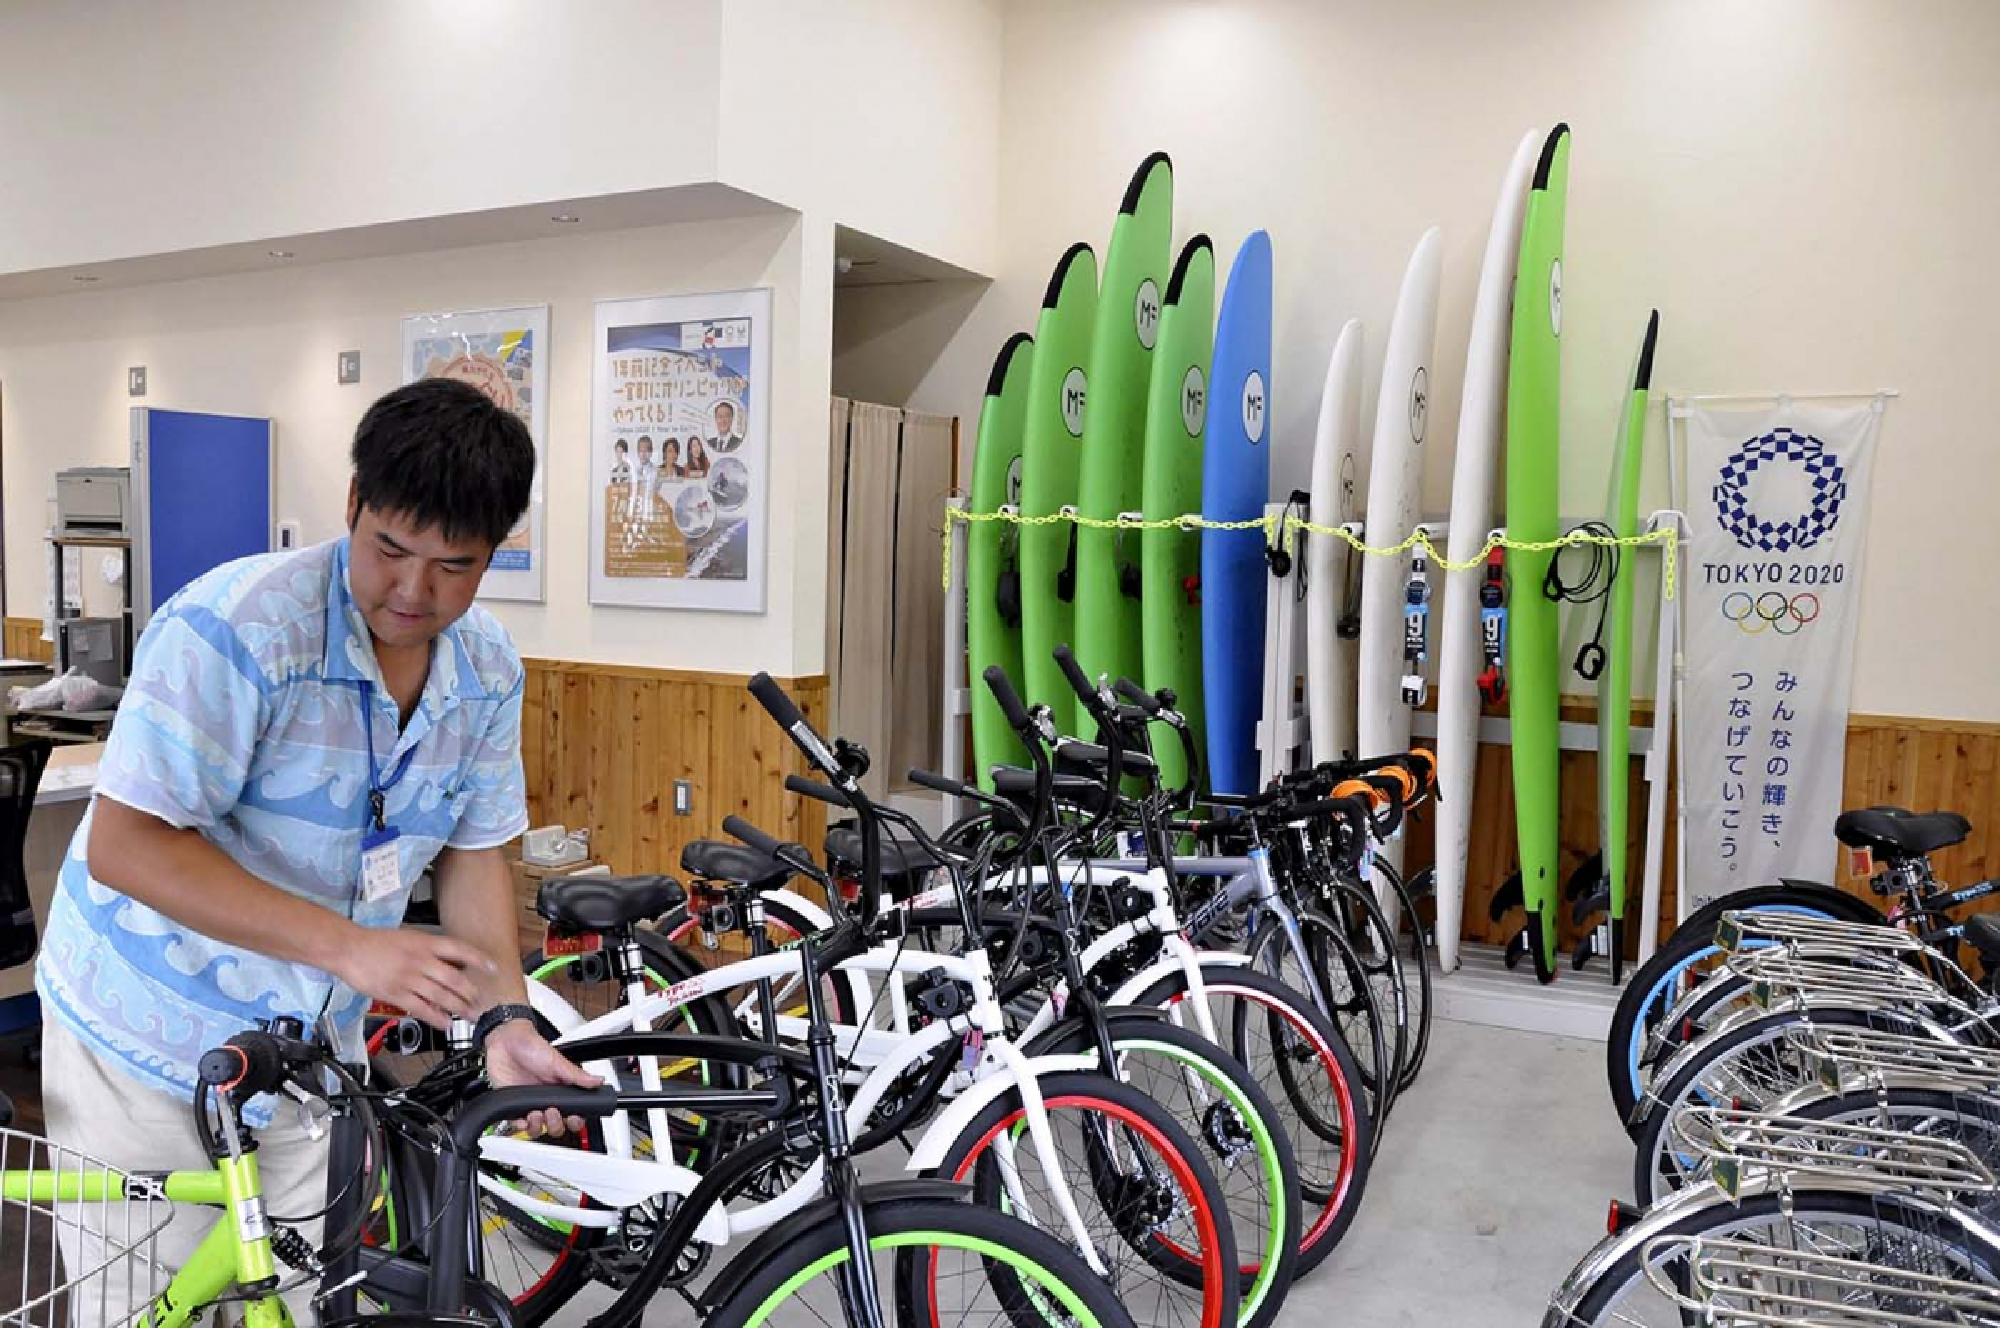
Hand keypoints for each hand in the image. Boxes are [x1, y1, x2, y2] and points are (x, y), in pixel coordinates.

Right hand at [328, 927, 495, 1028]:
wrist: (349, 949)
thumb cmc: (378, 942)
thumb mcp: (410, 937)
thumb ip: (430, 949)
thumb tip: (453, 961)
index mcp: (425, 943)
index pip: (459, 950)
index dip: (478, 959)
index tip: (492, 967)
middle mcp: (420, 960)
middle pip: (453, 977)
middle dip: (470, 991)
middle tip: (480, 1000)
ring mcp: (408, 978)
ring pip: (440, 995)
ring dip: (458, 1007)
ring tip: (469, 1015)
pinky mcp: (396, 994)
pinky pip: (420, 1008)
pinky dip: (436, 1017)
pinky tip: (446, 1023)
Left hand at [485, 1020, 604, 1138]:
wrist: (505, 1042)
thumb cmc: (531, 1047)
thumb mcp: (556, 1061)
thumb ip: (576, 1075)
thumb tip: (598, 1081)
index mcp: (561, 1089)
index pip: (574, 1112)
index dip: (575, 1119)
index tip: (573, 1116)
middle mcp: (547, 1099)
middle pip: (557, 1125)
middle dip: (556, 1124)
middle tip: (552, 1111)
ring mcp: (530, 1104)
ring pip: (538, 1128)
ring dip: (538, 1126)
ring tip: (535, 1113)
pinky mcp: (513, 1106)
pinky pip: (518, 1125)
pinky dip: (521, 1126)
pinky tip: (522, 1117)